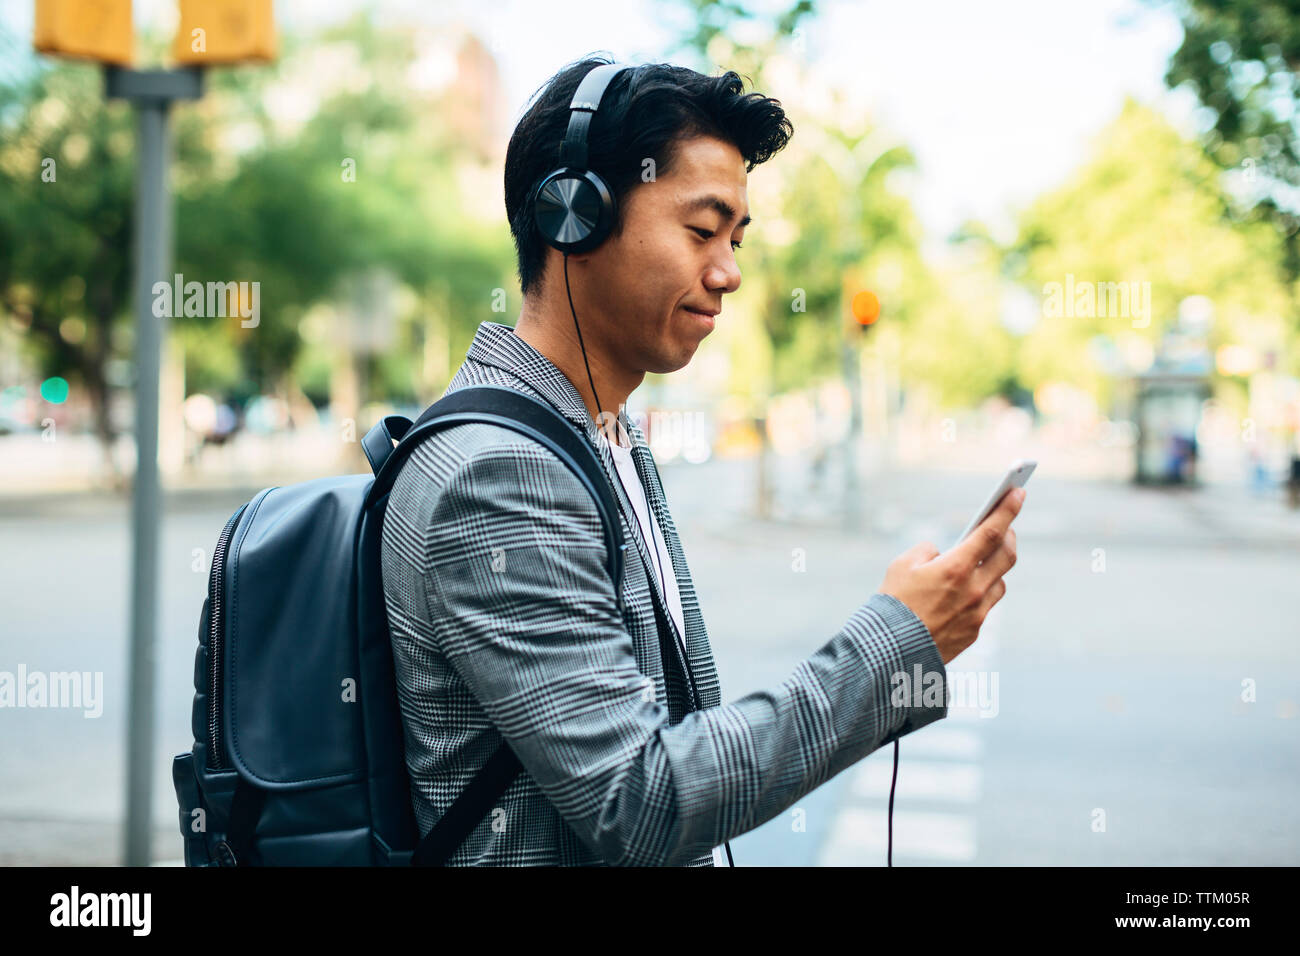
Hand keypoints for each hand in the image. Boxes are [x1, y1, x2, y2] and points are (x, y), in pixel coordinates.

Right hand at [879, 487, 1024, 664]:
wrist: (891, 652)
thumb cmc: (893, 604)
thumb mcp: (901, 565)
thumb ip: (927, 551)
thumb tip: (941, 553)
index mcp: (955, 568)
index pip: (991, 531)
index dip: (1007, 509)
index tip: (1018, 491)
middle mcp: (973, 590)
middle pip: (1007, 554)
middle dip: (1009, 535)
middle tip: (1004, 525)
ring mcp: (978, 612)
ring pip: (1000, 580)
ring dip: (996, 565)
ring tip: (984, 558)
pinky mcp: (976, 631)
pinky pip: (988, 604)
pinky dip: (983, 590)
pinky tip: (969, 588)